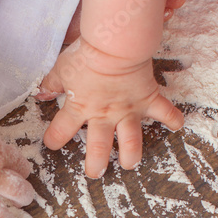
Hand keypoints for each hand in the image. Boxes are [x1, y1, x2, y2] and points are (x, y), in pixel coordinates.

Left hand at [38, 39, 183, 178]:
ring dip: (131, 155)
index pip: (61, 131)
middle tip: (94, 173)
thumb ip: (51, 83)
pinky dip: (173, 119)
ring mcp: (128, 109)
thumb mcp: (61, 68)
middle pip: (99, 148)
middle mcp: (104, 114)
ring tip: (129, 164)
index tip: (51, 144)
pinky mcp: (148, 98)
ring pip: (131, 141)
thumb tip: (41, 93)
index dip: (54, 139)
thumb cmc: (87, 53)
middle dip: (96, 164)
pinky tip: (177, 126)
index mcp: (80, 107)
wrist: (116, 44)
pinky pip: (164, 111)